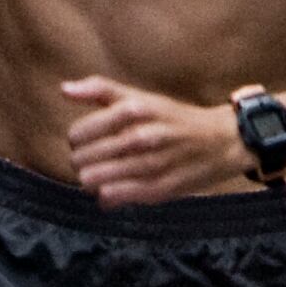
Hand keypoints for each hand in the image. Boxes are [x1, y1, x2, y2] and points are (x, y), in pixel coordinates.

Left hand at [61, 75, 254, 205]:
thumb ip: (100, 90)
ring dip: (92, 180)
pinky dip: (107, 195)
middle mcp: (141, 136)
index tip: (88, 141)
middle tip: (96, 160)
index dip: (77, 140)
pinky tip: (114, 189)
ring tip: (102, 176)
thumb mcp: (140, 97)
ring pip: (92, 180)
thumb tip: (64, 89)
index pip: (76, 134)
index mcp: (133, 110)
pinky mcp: (159, 189)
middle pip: (80, 159)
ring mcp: (150, 164)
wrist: (222, 141)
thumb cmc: (173, 119)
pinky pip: (112, 197)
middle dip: (82, 161)